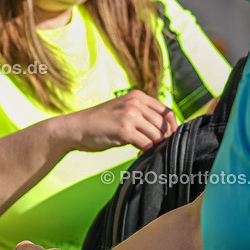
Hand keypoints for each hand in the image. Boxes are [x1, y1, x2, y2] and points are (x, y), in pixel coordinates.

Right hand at [61, 90, 177, 152]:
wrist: (76, 128)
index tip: (170, 139)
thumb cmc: (99, 122)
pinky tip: (138, 153)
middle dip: (164, 139)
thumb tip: (165, 131)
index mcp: (137, 96)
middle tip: (157, 148)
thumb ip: (142, 116)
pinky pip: (146, 143)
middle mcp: (135, 103)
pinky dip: (146, 151)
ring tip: (145, 150)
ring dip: (154, 146)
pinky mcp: (124, 129)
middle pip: (164, 125)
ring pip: (157, 135)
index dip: (173, 127)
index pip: (167, 112)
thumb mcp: (123, 111)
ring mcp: (130, 115)